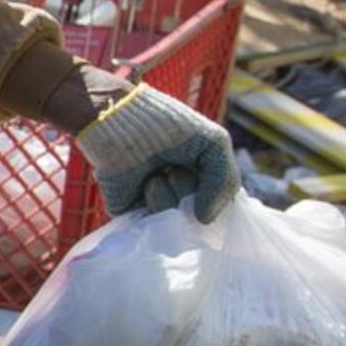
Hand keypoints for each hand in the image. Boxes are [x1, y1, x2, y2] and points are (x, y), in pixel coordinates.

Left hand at [71, 77, 239, 222]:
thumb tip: (204, 220)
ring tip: (159, 171)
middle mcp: (182, 198)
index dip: (221, 201)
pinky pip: (153, 226)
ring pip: (179, 222)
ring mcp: (157, 207)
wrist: (119, 119)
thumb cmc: (167, 124)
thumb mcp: (214, 143)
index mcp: (204, 182)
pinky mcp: (132, 213)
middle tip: (176, 167)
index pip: (224, 208)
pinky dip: (155, 202)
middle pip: (203, 218)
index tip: (213, 184)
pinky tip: (147, 183)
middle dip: (193, 189)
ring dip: (173, 192)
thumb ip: (226, 182)